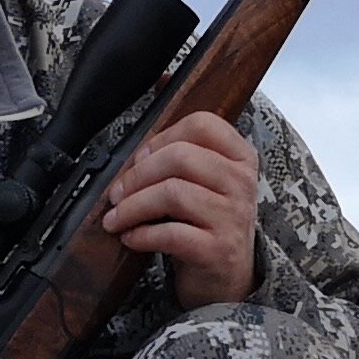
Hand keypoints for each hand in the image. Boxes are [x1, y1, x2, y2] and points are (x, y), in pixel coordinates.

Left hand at [92, 112, 259, 309]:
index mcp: (239, 157)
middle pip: (180, 157)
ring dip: (132, 207)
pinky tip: (131, 238)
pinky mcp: (218, 249)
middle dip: (136, 175)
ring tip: (116, 219)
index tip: (139, 158)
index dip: (161, 137)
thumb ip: (183, 139)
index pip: (201, 124)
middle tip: (116, 194)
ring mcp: (233, 216)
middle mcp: (242, 183)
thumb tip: (161, 78)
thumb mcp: (202, 178)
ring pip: (172, 193)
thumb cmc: (205, 223)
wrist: (225, 281)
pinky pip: (171, 233)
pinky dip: (141, 235)